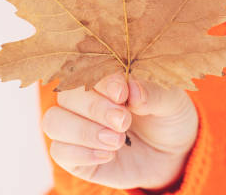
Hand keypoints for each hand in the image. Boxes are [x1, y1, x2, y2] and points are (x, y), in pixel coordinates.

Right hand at [42, 72, 197, 189]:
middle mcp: (84, 99)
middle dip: (94, 108)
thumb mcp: (172, 102)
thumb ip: (154, 94)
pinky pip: (58, 151)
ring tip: (118, 140)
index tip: (122, 92)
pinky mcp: (74, 156)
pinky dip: (82, 153)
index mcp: (105, 77)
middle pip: (66, 96)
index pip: (88, 69)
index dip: (101, 81)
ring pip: (53, 122)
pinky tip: (110, 155)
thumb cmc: (168, 117)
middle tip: (123, 121)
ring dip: (84, 131)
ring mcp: (76, 127)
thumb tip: (133, 90)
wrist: (172, 154)